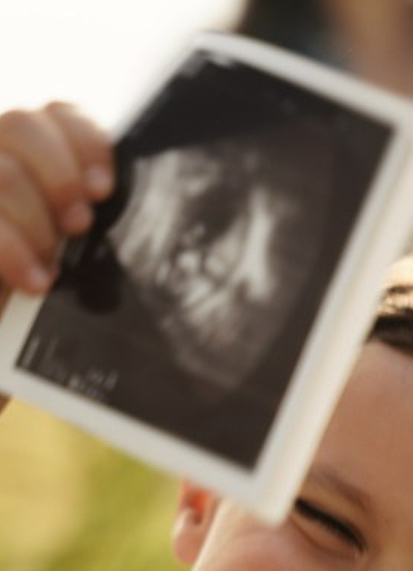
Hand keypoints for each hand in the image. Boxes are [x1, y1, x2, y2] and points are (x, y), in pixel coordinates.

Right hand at [0, 103, 113, 308]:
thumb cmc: (44, 278)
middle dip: (61, 178)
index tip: (104, 188)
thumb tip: (109, 194)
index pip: (60, 113)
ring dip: (38, 224)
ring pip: (5, 174)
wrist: (9, 322)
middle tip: (79, 225)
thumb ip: (88, 207)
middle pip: (22, 124)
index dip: (86, 142)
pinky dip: (14, 252)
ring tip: (53, 264)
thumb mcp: (74, 240)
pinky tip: (35, 280)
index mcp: (31, 146)